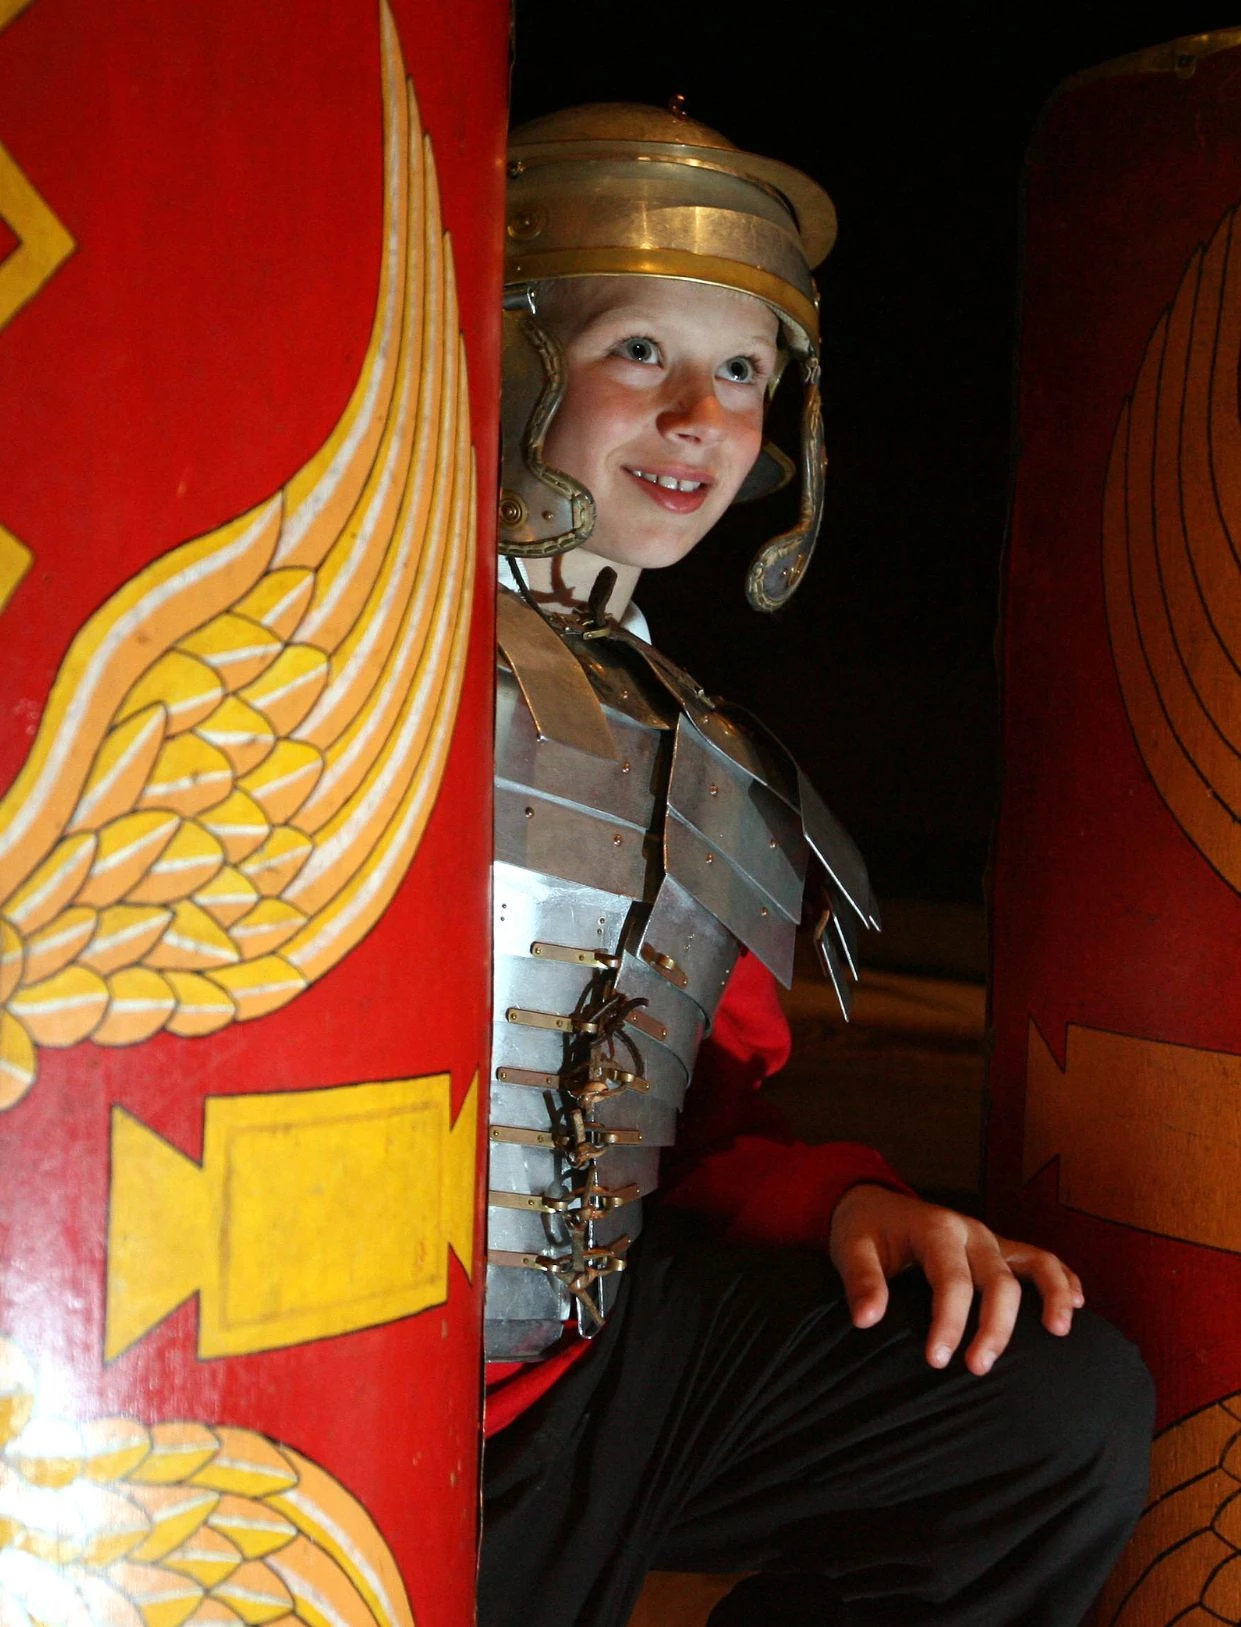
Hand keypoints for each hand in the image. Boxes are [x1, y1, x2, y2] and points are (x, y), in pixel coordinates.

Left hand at [828, 1184, 1084, 1376]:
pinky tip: (1078, 1304)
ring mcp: (990, 1238)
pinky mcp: (998, 1248)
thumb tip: (867, 1319)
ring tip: (1059, 1331)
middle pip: (997, 1280)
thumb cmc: (863, 1230)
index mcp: (935, 1229)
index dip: (949, 1322)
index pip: (951, 1280)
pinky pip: (1039, 1259)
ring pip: (1033, 1262)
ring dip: (1051, 1295)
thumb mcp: (850, 1248)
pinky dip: (1062, 1278)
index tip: (936, 1360)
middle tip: (977, 1369)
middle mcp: (970, 1231)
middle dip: (994, 1327)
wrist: (872, 1204)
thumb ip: (861, 1281)